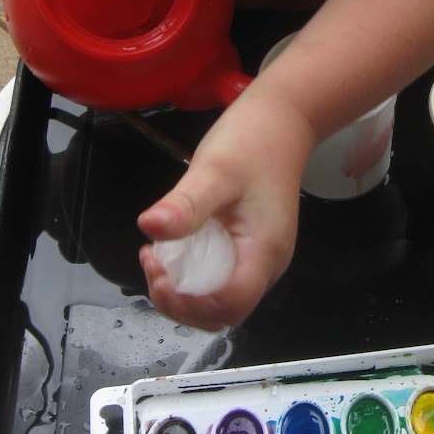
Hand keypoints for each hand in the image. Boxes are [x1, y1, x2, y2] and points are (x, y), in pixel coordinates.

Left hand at [138, 83, 315, 329]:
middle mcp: (266, 264)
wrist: (284, 122)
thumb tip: (150, 227)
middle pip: (223, 312)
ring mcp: (261, 258)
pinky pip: (221, 278)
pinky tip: (174, 247)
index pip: (228, 305)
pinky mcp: (251, 248)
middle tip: (153, 262)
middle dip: (180, 301)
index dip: (188, 302)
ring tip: (158, 256)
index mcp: (262, 252)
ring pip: (220, 300)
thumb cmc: (253, 143)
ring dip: (184, 291)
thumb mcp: (215, 170)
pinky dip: (193, 275)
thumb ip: (186, 204)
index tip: (159, 271)